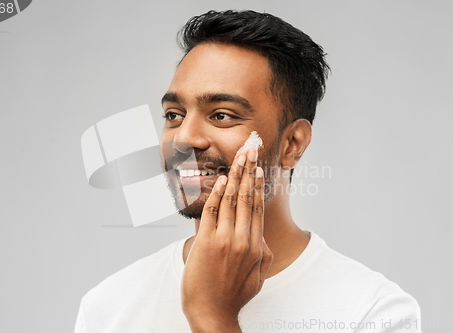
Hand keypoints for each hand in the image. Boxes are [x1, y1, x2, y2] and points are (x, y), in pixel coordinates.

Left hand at [181, 148, 273, 331]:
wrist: (212, 313)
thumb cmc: (233, 296)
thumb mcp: (258, 277)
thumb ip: (263, 254)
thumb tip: (261, 238)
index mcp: (256, 247)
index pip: (257, 208)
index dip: (258, 185)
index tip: (259, 169)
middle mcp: (243, 240)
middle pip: (246, 198)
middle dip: (249, 171)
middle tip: (250, 152)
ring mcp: (225, 240)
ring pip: (231, 201)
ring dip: (235, 176)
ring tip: (239, 158)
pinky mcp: (207, 242)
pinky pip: (212, 212)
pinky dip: (217, 193)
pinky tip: (222, 179)